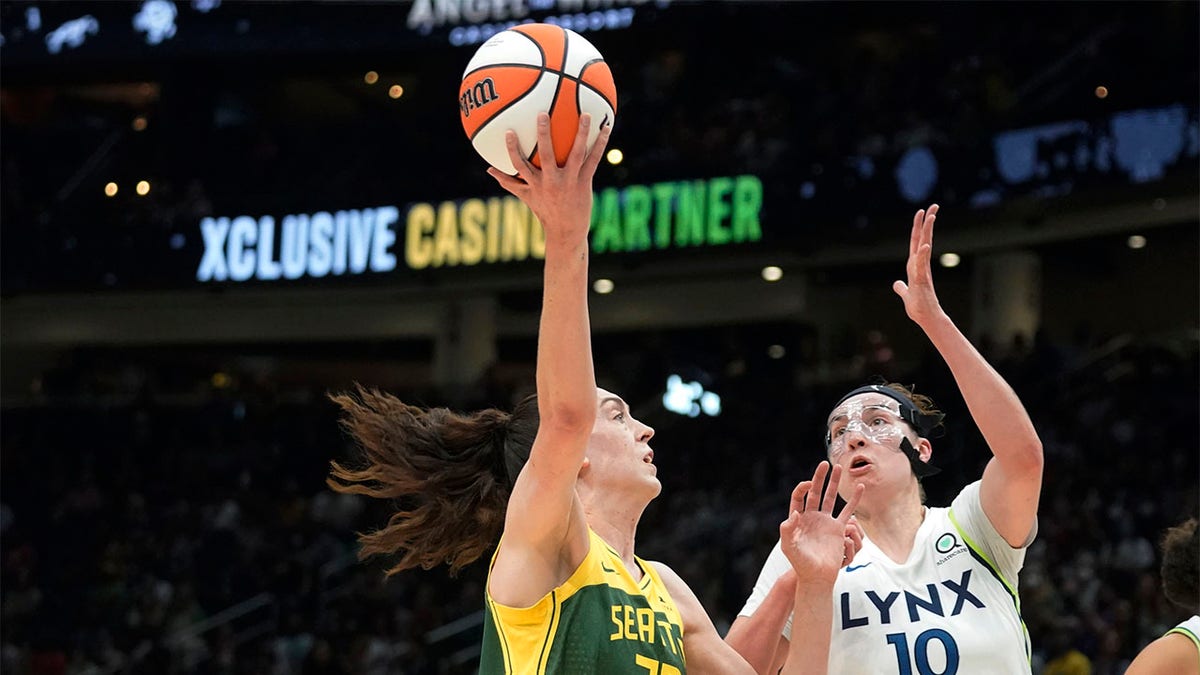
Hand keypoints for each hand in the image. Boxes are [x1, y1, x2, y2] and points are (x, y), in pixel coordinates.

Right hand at [487, 112, 611, 245]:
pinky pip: (593, 161)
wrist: (566, 231)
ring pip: (576, 154)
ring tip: (585, 114)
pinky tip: (606, 128)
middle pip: (546, 155)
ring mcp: (569, 181)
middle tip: (542, 114)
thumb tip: (488, 169)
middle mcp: (551, 181)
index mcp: (535, 183)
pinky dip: (600, 145)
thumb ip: (508, 181)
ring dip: (581, 134)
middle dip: (543, 135)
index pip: (520, 165)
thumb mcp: (525, 196)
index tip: (508, 131)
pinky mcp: (584, 182)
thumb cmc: (544, 211)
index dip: (513, 149)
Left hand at [779, 461, 863, 584]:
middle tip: (825, 463)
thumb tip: (795, 513)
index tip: (809, 484)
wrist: (816, 577)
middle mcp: (811, 517)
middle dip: (820, 477)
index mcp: (797, 519)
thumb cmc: (800, 563)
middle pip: (815, 492)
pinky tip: (859, 487)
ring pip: (831, 498)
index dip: (803, 488)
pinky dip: (854, 500)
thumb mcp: (788, 547)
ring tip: (839, 467)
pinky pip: (847, 511)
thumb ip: (787, 530)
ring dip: (834, 483)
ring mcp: (825, 521)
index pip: (799, 497)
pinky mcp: (838, 529)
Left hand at [892, 204, 945, 327]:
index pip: (916, 242)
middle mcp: (920, 265)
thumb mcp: (906, 293)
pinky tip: (924, 246)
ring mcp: (922, 271)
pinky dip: (922, 255)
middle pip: (923, 239)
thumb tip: (897, 284)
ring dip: (927, 232)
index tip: (922, 213)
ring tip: (931, 217)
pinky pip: (921, 266)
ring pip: (924, 247)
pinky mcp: (922, 281)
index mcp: (915, 265)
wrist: (925, 318)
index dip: (918, 227)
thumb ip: (901, 287)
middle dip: (927, 222)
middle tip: (933, 206)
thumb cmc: (918, 306)